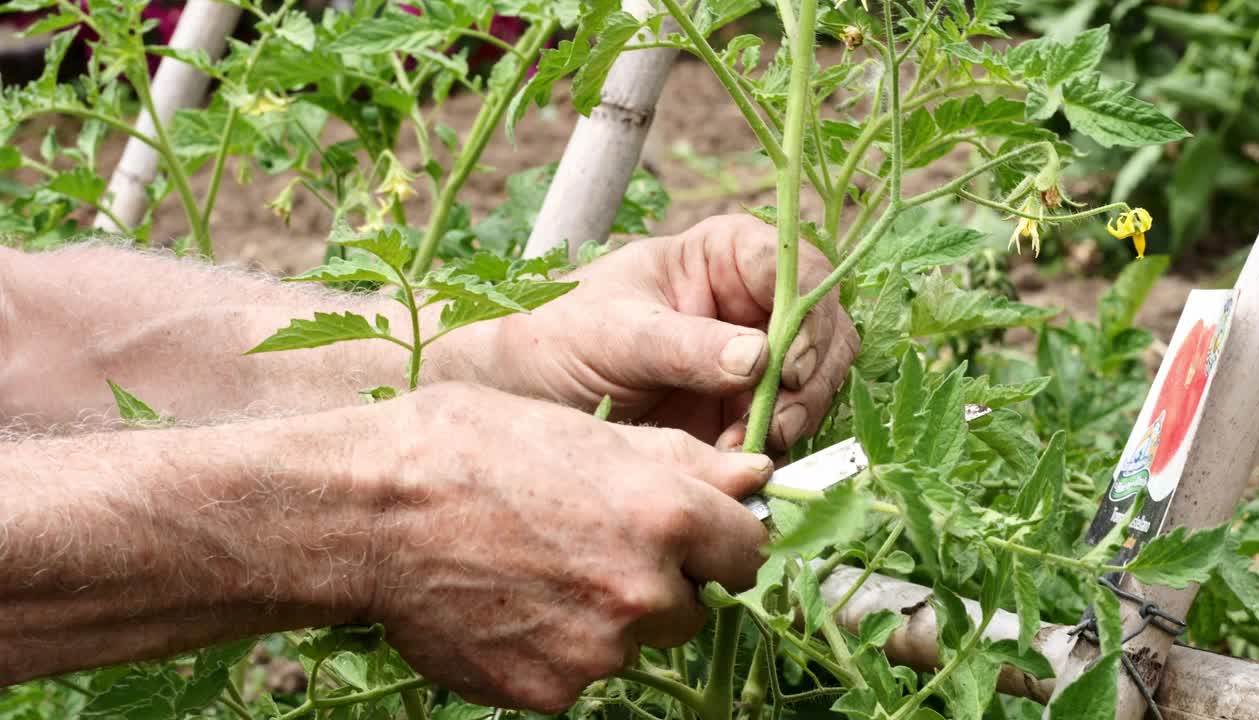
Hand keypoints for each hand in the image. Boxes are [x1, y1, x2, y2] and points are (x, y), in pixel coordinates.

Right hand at [366, 382, 769, 710]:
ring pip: (631, 641)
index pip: (748, 551)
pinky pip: (576, 673)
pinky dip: (554, 648)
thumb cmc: (472, 449)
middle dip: (659, 581)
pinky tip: (508, 604)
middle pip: (691, 605)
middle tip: (589, 542)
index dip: (718, 539)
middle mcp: (645, 593)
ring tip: (534, 569)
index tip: (690, 533)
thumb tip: (757, 476)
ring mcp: (598, 652)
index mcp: (665, 516)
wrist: (371, 514)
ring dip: (604, 616)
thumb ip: (683, 462)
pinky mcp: (549, 693)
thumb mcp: (584, 430)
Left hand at [435, 215, 857, 449]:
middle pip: (822, 328)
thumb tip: (760, 358)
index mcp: (724, 256)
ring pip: (816, 381)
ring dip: (795, 417)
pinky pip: (787, 425)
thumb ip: (685, 344)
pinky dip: (773, 445)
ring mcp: (752, 358)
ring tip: (744, 447)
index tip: (785, 362)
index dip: (805, 313)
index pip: (794, 267)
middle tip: (774, 421)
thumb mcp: (616, 334)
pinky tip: (736, 461)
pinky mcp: (743, 409)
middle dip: (809, 377)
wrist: (523, 393)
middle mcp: (750, 302)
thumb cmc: (558, 335)